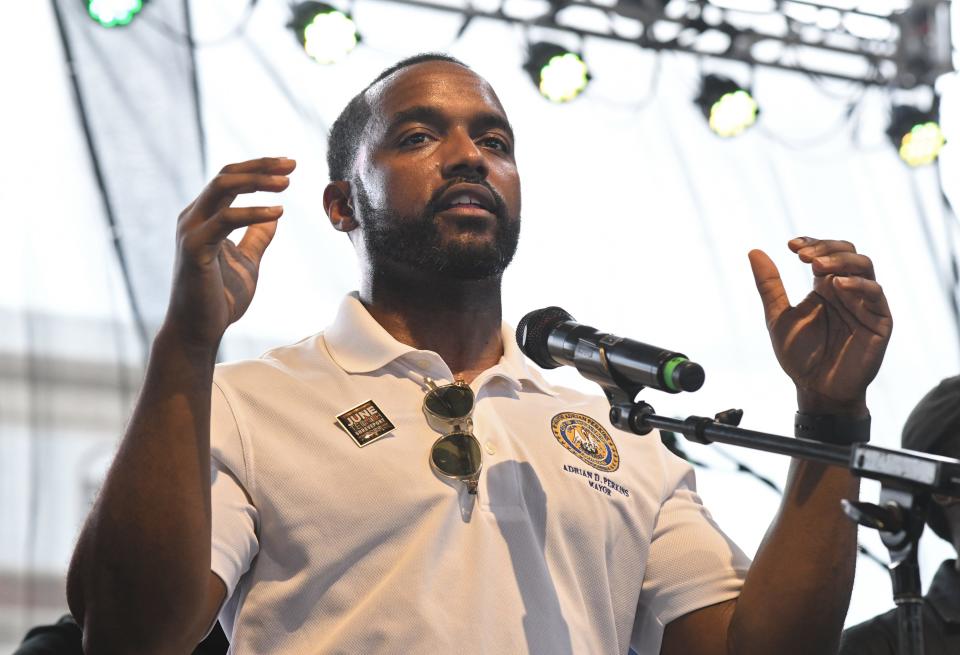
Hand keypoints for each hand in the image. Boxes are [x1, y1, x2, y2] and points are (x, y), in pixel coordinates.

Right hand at [164, 157, 295, 349]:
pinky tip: (277, 211)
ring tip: (287, 183)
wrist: (199, 331)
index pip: (229, 178)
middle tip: (291, 165)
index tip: (289, 166)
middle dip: (260, 166)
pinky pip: (225, 220)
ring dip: (256, 180)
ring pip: (221, 187)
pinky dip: (253, 212)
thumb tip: (274, 215)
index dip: (259, 168)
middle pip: (226, 175)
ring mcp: (190, 231)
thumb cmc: (219, 298)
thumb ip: (256, 238)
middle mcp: (193, 217)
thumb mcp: (246, 261)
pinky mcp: (194, 249)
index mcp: (204, 217)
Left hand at [749, 237, 891, 415]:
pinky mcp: (879, 320)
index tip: (790, 246)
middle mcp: (847, 291)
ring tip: (816, 267)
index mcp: (825, 287)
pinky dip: (857, 284)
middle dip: (826, 248)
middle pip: (848, 252)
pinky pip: (875, 293)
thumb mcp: (778, 317)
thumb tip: (754, 251)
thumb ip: (769, 286)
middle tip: (802, 256)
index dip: (812, 244)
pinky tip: (836, 285)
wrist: (817, 389)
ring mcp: (864, 304)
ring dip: (840, 261)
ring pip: (864, 266)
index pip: (826, 253)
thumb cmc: (800, 356)